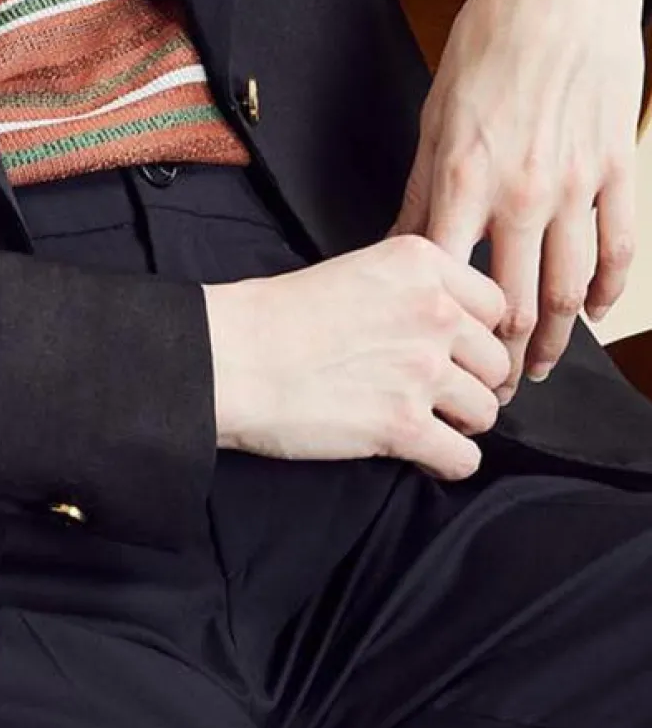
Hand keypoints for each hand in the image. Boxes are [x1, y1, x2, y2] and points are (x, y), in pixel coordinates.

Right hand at [203, 233, 511, 480]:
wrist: (232, 357)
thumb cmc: (276, 316)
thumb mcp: (355, 270)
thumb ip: (411, 288)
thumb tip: (452, 324)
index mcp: (419, 264)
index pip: (496, 305)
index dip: (478, 334)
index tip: (458, 350)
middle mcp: (432, 311)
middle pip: (496, 361)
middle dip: (472, 382)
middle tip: (438, 391)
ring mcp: (422, 369)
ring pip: (485, 410)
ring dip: (460, 422)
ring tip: (424, 420)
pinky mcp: (405, 424)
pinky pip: (464, 459)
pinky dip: (444, 463)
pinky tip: (419, 453)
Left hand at [390, 0, 647, 402]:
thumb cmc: (488, 44)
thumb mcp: (435, 115)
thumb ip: (421, 188)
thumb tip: (397, 243)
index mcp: (464, 176)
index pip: (449, 278)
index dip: (445, 330)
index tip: (438, 359)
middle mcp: (521, 191)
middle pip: (517, 300)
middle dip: (503, 356)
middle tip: (493, 387)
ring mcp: (576, 184)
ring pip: (571, 287)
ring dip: (557, 338)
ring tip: (541, 366)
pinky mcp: (616, 170)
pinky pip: (619, 247)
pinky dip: (609, 289)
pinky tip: (596, 312)